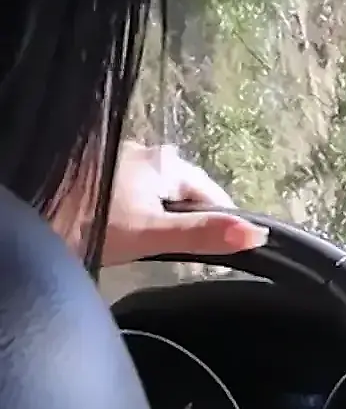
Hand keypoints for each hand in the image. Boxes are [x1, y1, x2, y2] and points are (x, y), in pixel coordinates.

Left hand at [95, 143, 268, 266]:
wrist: (24, 215)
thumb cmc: (85, 222)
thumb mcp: (150, 235)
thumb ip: (203, 234)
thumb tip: (257, 234)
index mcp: (166, 162)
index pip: (213, 195)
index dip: (220, 224)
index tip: (214, 255)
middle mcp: (144, 152)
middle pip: (183, 193)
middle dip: (185, 220)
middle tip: (176, 255)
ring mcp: (116, 160)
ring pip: (154, 193)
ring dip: (156, 217)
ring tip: (144, 246)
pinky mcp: (93, 174)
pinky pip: (129, 194)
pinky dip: (131, 213)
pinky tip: (116, 231)